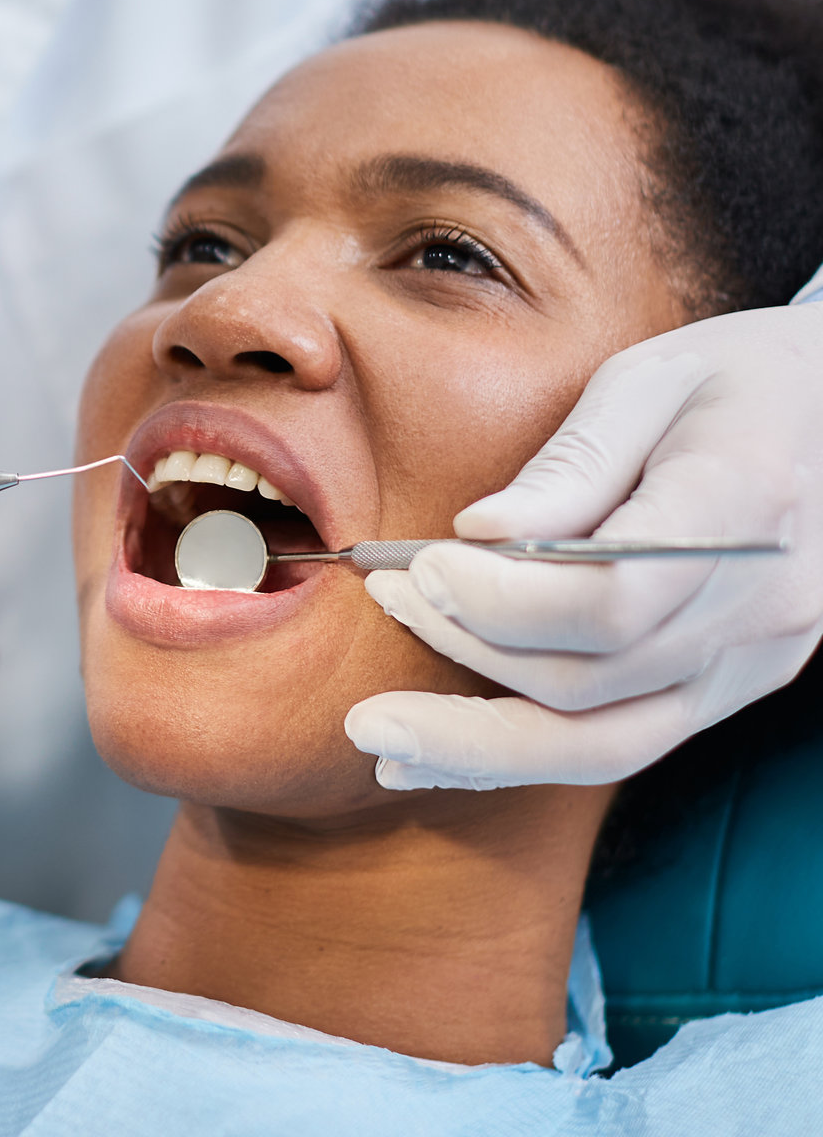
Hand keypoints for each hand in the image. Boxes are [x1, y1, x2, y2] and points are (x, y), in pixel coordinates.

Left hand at [346, 305, 822, 788]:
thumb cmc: (741, 378)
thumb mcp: (652, 377)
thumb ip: (570, 461)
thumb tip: (478, 534)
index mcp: (743, 507)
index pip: (614, 597)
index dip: (504, 601)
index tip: (423, 567)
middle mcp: (758, 610)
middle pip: (594, 680)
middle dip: (468, 652)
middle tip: (385, 603)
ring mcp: (752, 663)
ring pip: (604, 744)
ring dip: (479, 746)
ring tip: (377, 733)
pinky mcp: (730, 689)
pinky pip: (620, 745)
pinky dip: (522, 758)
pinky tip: (437, 759)